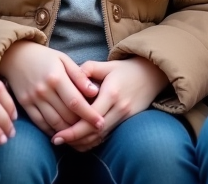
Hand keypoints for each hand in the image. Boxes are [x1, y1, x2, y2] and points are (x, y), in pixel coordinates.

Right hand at [0, 41, 103, 135]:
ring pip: (54, 123)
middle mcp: (43, 90)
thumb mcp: (64, 60)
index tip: (101, 123)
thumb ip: (79, 76)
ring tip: (81, 133)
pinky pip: (41, 124)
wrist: (15, 56)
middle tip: (93, 130)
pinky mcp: (25, 105)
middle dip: (81, 125)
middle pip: (66, 115)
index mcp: (56, 77)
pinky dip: (53, 131)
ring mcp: (33, 99)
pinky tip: (63, 132)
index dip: (89, 115)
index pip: (76, 102)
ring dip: (69, 131)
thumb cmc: (44, 58)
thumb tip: (95, 92)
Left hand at [52, 57, 169, 151]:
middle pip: (94, 131)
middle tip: (56, 140)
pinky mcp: (127, 122)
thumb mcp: (106, 65)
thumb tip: (71, 77)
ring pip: (101, 137)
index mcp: (111, 93)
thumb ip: (88, 69)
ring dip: (83, 142)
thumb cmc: (124, 69)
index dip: (73, 129)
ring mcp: (124, 117)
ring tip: (65, 142)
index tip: (57, 134)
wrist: (150, 75)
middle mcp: (119, 108)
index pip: (90, 116)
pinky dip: (93, 141)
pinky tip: (80, 141)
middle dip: (74, 138)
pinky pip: (108, 136)